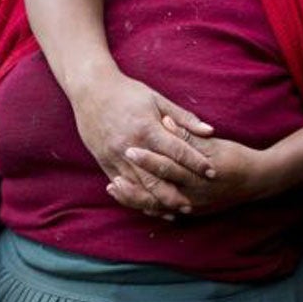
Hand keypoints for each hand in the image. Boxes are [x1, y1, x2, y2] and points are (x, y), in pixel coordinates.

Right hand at [67, 69, 215, 216]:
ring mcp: (116, 157)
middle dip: (176, 194)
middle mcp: (131, 146)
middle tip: (193, 204)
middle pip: (156, 178)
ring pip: (139, 188)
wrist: (90, 90)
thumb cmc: (127, 92)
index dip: (196, 163)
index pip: (177, 151)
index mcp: (147, 128)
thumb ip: (183, 118)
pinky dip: (137, 199)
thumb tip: (210, 131)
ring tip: (175, 212)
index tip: (212, 172)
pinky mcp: (105, 162)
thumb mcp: (157, 99)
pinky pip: (123, 187)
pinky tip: (150, 207)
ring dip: (157, 203)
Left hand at [106, 128, 281, 217]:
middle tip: (112, 177)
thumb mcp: (213, 144)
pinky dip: (146, 206)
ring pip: (157, 206)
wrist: (258, 180)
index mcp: (198, 174)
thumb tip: (164, 120)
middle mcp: (194, 194)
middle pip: (158, 191)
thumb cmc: (235, 157)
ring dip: (134, 198)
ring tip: (114, 188)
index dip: (147, 158)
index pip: (168, 166)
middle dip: (134, 184)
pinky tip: (130, 199)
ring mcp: (193, 206)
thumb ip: (186, 134)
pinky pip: (164, 212)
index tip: (128, 149)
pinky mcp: (192, 211)